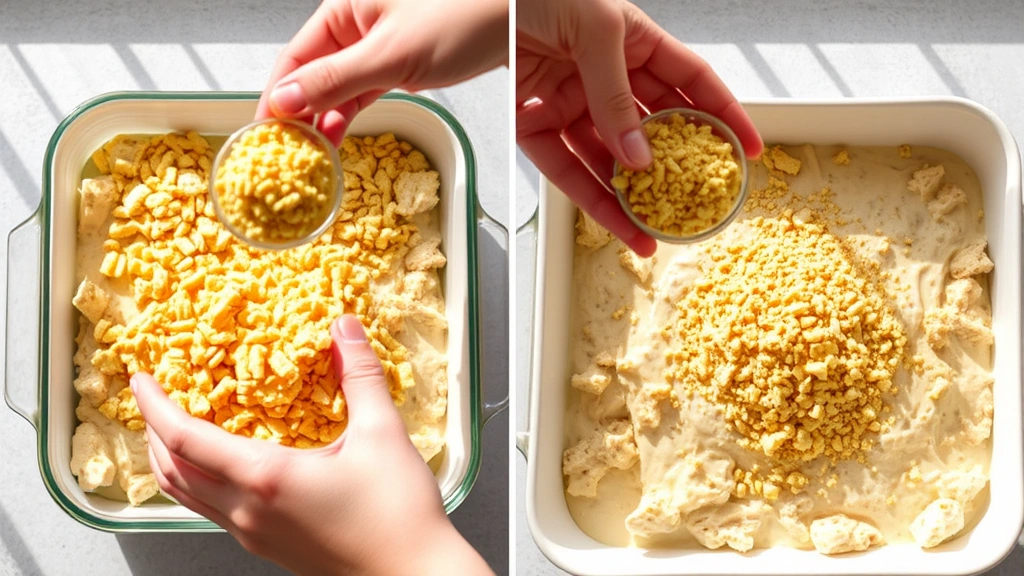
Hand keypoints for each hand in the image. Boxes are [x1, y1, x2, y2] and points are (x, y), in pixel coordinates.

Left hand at [132, 315, 491, 575]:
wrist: (414, 575)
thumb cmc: (397, 513)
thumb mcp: (381, 433)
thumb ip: (359, 374)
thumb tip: (344, 328)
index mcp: (266, 478)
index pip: (185, 440)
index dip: (155, 406)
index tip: (141, 379)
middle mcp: (248, 511)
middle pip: (172, 472)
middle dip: (153, 432)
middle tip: (154, 398)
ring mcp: (254, 534)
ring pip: (187, 497)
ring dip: (171, 461)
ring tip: (175, 429)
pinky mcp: (267, 546)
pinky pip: (211, 511)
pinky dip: (197, 482)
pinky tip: (222, 465)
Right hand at [256, 0, 508, 144]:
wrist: (521, 16)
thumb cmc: (466, 13)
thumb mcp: (393, 53)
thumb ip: (337, 79)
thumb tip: (286, 98)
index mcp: (345, 9)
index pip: (295, 57)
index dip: (276, 96)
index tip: (264, 133)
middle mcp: (358, 25)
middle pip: (313, 74)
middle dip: (298, 113)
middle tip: (286, 152)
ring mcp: (381, 46)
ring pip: (339, 87)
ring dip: (324, 119)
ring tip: (312, 152)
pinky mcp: (404, 65)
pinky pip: (366, 92)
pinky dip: (350, 114)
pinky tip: (337, 134)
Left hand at [516, 0, 762, 255]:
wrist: (450, 13)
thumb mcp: (592, 28)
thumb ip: (617, 93)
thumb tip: (639, 156)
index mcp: (628, 37)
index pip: (689, 78)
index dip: (723, 111)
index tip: (749, 148)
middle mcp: (603, 72)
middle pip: (653, 127)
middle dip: (678, 167)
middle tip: (702, 203)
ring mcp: (570, 100)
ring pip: (611, 159)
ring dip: (633, 198)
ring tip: (657, 233)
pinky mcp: (533, 125)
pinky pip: (568, 169)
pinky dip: (591, 199)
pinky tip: (616, 223)